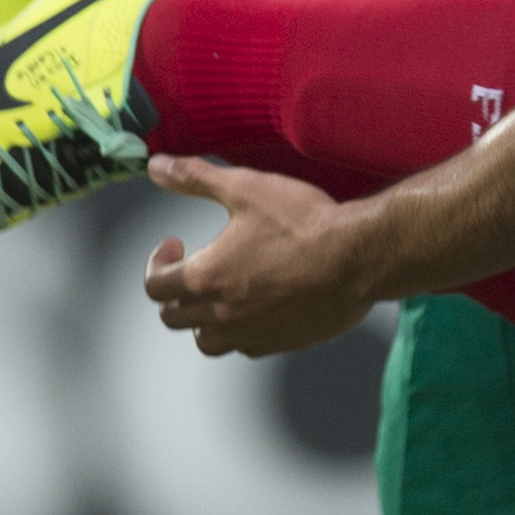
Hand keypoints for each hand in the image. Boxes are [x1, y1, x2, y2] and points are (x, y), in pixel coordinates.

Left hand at [143, 154, 379, 355]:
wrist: (359, 258)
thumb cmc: (304, 223)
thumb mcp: (245, 188)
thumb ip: (196, 178)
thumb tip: (156, 166)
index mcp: (207, 276)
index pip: (155, 285)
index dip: (157, 263)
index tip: (174, 244)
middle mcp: (222, 313)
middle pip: (173, 318)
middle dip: (174, 293)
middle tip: (191, 269)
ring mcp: (252, 332)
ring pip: (207, 342)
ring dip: (202, 321)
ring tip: (218, 295)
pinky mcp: (282, 342)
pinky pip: (246, 348)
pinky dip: (239, 332)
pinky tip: (254, 308)